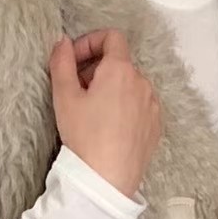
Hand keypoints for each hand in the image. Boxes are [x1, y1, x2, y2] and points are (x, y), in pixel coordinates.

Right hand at [49, 29, 161, 198]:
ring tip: (93, 112)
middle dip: (97, 69)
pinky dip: (125, 107)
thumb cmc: (85, 139)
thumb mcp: (64, 97)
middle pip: (120, 62)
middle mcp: (142, 82)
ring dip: (112, 89)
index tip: (75, 60)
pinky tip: (110, 127)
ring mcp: (152, 105)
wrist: (106, 181)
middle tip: (78, 90)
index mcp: (120, 70)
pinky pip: (140, 106)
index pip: (111, 37)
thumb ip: (61, 62)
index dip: (90, 42)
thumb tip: (62, 43)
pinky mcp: (155, 126)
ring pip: (130, 85)